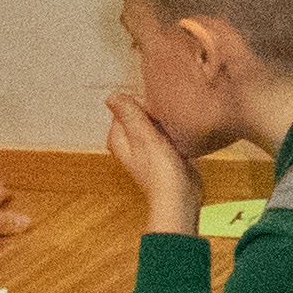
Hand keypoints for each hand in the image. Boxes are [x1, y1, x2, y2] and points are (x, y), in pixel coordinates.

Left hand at [105, 94, 205, 233]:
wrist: (181, 196)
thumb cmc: (161, 170)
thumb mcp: (144, 137)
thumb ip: (129, 115)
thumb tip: (111, 95)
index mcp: (118, 139)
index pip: (125, 107)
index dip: (142, 104)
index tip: (157, 110)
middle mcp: (129, 143)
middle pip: (140, 114)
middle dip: (154, 111)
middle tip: (168, 117)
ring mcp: (147, 148)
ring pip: (154, 122)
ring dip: (165, 119)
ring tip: (175, 123)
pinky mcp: (163, 152)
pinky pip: (166, 132)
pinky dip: (173, 129)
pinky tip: (181, 132)